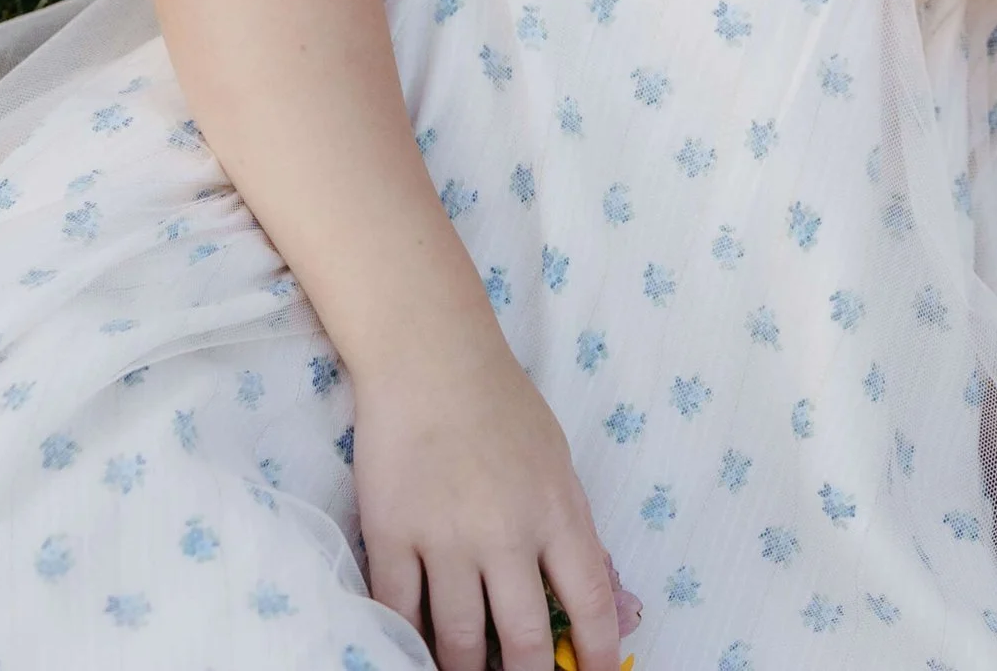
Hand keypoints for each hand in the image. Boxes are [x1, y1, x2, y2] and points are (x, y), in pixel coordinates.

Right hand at [351, 332, 625, 670]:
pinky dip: (407, 642)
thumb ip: (573, 530)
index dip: (598, 653)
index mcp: (556, 510)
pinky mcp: (391, 535)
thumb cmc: (501, 405)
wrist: (431, 356)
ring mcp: (445, 537)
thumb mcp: (556, 461)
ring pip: (459, 640)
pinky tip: (413, 651)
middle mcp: (505, 533)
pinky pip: (399, 613)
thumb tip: (604, 602)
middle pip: (523, 638)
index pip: (589, 601)